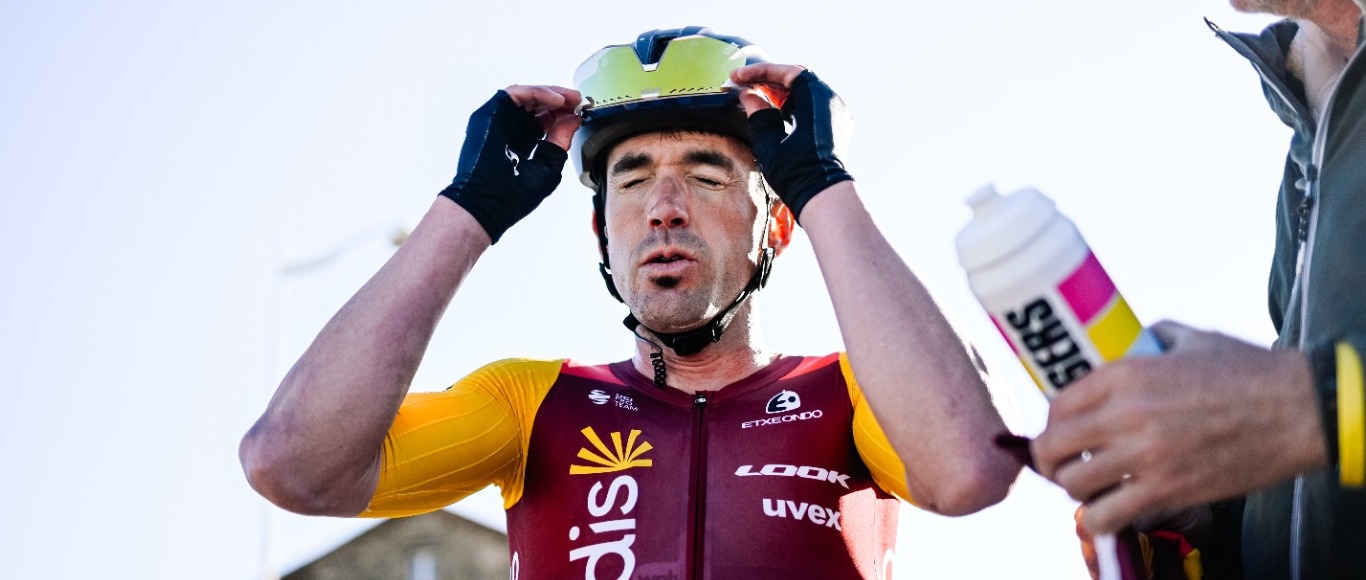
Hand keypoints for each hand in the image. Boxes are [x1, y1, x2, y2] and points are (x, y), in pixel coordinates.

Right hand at [438, 85, 581, 242]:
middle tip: (579, 101)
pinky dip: (538, 93)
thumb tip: (574, 119)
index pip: (544, 120)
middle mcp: (509, 128)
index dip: (563, 114)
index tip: (582, 113)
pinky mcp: (490, 113)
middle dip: (561, 101)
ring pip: (527, 96)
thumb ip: (561, 140)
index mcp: (521, 142)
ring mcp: (499, 119)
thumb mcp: (548, 165)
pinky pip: (516, 93)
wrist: (489, 204)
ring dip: (552, 93)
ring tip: (571, 99)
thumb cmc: (514, 196)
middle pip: (537, 105)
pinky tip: (557, 101)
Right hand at [730, 64, 852, 221]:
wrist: (823, 196)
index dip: (758, 72)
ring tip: (755, 96)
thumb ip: (757, 112)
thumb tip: (748, 96)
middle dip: (768, 80)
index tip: (737, 76)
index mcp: (815, 96)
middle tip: (744, 84)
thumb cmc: (796, 170)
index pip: (784, 72)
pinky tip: (775, 111)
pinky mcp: (837, 127)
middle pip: (796, 79)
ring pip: (805, 92)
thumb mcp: (768, 139)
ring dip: (780, 92)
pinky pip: (814, 106)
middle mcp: (830, 99)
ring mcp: (837, 113)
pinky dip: (793, 104)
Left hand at [1031, 321, 1325, 534]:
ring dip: (1074, 488)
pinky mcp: (1167, 491)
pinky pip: (1106, 516)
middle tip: (1064, 464)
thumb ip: (1148, 341)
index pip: (1057, 404)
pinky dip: (1098, 519)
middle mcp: (1125, 414)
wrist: (1299, 410)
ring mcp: (1144, 456)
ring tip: (1090, 486)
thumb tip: (1128, 344)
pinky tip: (1109, 510)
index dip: (1052, 422)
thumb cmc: (1248, 371)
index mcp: (1125, 374)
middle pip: (1053, 446)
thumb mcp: (1189, 338)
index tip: (1062, 432)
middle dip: (1050, 458)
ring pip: (1073, 484)